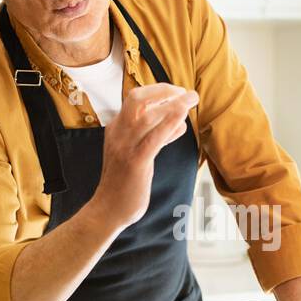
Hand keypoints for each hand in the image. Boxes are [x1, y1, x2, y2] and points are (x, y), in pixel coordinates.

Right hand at [92, 83, 198, 228]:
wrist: (108, 209)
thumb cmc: (125, 183)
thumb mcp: (138, 153)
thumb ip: (154, 137)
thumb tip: (178, 124)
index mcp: (116, 128)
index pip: (135, 99)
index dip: (157, 91)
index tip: (176, 92)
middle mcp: (118, 133)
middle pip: (136, 98)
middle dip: (163, 90)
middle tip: (184, 92)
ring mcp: (125, 147)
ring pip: (147, 115)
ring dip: (173, 104)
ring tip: (192, 98)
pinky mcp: (135, 162)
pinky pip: (154, 138)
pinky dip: (169, 124)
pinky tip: (183, 117)